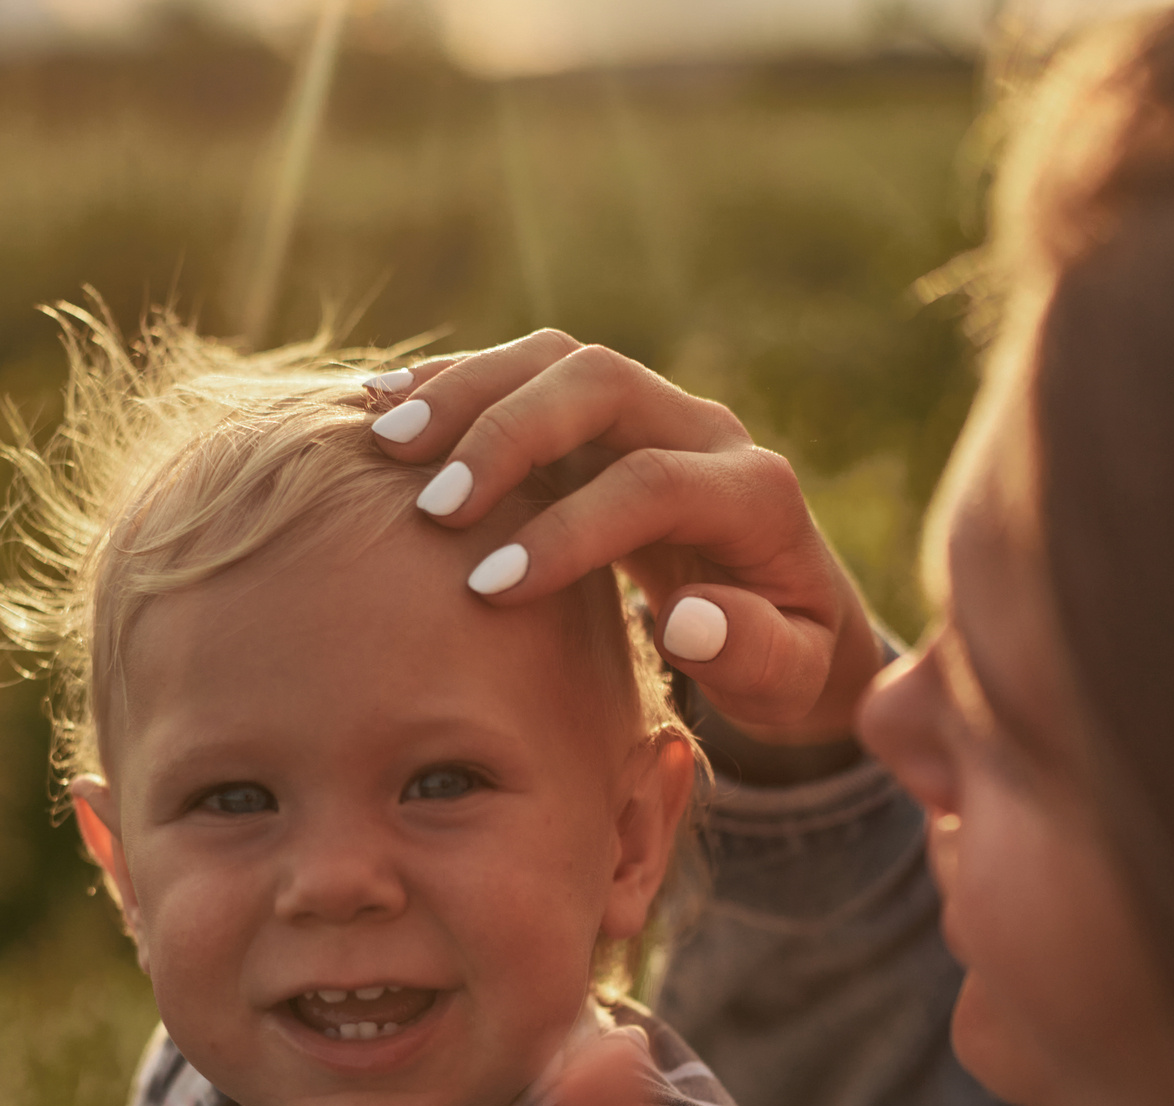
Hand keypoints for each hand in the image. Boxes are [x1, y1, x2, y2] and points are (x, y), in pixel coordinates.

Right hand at [373, 332, 881, 743]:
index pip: (651, 484)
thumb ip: (753, 652)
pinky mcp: (601, 413)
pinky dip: (453, 380)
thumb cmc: (778, 659)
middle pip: (600, 383)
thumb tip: (691, 620)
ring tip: (387, 443)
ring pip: (555, 357)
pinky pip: (525, 369)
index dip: (568, 531)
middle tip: (432, 509)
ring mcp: (651, 408)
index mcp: (754, 494)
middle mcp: (704, 429)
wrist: (788, 609)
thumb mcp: (786, 679)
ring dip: (467, 390)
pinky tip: (384, 407)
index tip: (490, 591)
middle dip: (507, 436)